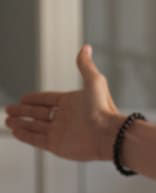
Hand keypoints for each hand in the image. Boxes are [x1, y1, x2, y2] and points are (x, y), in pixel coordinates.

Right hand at [4, 45, 122, 161]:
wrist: (108, 135)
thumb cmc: (103, 109)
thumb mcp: (94, 81)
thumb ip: (85, 65)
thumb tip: (86, 47)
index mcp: (73, 103)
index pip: (48, 100)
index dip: (35, 99)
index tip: (23, 98)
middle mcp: (66, 118)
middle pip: (39, 113)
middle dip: (23, 111)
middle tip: (8, 109)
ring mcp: (61, 132)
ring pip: (36, 127)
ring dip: (21, 123)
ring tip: (8, 120)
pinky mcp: (57, 145)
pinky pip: (36, 140)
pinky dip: (25, 136)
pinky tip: (14, 131)